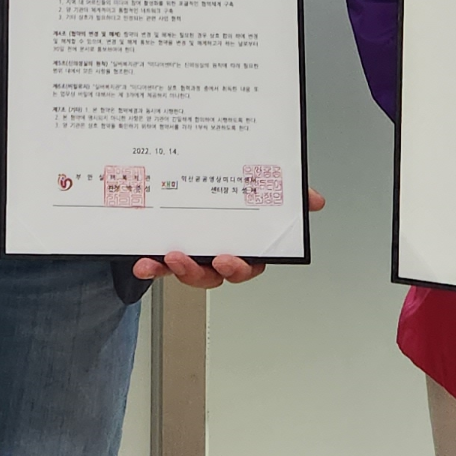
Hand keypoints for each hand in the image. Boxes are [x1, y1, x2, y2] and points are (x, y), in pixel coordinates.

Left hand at [131, 188, 324, 289]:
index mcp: (242, 243)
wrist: (187, 182)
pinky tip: (142, 260)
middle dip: (203, 271)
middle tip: (189, 258)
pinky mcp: (166, 250)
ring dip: (177, 269)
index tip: (226, 259)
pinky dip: (151, 265)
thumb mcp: (263, 185)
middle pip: (214, 274)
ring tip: (166, 256)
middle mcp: (217, 252)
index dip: (238, 267)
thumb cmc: (231, 190)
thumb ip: (288, 193)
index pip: (247, 263)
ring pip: (187, 272)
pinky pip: (159, 264)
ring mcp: (192, 253)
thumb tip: (313, 199)